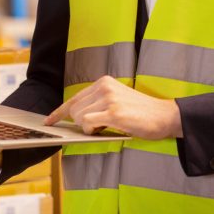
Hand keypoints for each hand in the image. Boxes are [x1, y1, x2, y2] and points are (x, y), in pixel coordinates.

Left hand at [44, 75, 182, 139]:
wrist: (165, 116)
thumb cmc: (141, 113)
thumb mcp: (117, 100)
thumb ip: (97, 104)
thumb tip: (75, 118)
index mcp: (104, 82)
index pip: (74, 98)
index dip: (60, 112)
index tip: (49, 121)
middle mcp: (104, 87)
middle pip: (74, 109)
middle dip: (81, 123)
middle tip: (100, 126)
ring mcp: (109, 98)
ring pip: (79, 118)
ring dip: (89, 128)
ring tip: (107, 126)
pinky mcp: (114, 112)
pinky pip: (88, 124)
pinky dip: (93, 130)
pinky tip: (105, 129)